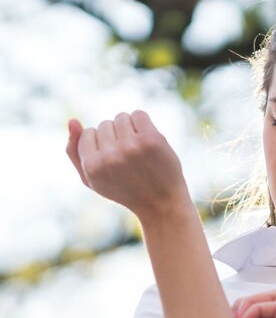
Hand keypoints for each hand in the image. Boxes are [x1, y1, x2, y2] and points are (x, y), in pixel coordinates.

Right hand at [65, 110, 190, 219]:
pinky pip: (138, 114)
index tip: (114, 161)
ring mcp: (132, 147)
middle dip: (115, 137)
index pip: (87, 133)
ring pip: (121, 117)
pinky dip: (142, 124)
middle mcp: (110, 155)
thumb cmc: (124, 190)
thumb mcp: (92, 179)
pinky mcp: (151, 140)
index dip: (101, 145)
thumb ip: (75, 152)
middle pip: (105, 124)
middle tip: (129, 159)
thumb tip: (73, 121)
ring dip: (129, 129)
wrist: (161, 202)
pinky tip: (148, 140)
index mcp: (92, 166)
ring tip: (138, 150)